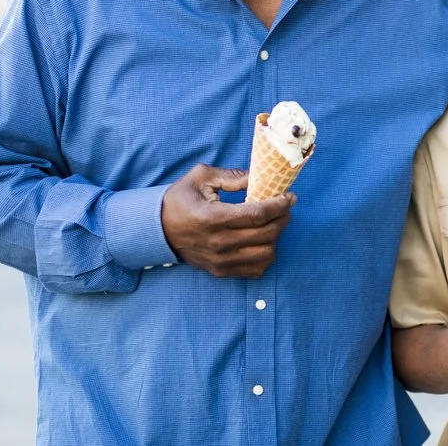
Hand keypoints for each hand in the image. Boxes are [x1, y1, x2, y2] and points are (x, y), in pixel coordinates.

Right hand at [160, 163, 294, 277]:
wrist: (158, 229)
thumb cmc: (180, 200)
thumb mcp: (201, 177)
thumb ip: (232, 176)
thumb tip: (259, 178)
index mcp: (213, 218)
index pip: (257, 214)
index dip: (279, 205)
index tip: (289, 197)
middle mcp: (219, 242)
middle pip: (266, 234)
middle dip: (283, 218)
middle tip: (285, 207)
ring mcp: (220, 260)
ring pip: (265, 254)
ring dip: (276, 237)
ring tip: (274, 223)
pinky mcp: (220, 271)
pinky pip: (255, 270)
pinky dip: (266, 256)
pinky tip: (263, 241)